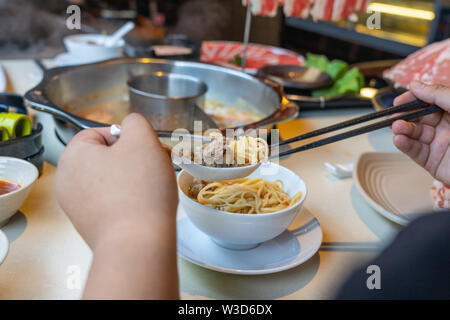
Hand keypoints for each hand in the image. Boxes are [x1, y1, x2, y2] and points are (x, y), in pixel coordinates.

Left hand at [56, 114, 178, 298]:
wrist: (137, 244)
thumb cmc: (139, 189)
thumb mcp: (142, 140)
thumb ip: (135, 122)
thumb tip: (131, 127)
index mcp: (73, 155)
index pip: (101, 133)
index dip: (129, 137)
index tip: (148, 149)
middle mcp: (67, 180)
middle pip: (106, 157)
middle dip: (135, 158)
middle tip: (158, 165)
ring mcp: (76, 206)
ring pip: (110, 179)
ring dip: (134, 177)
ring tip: (155, 186)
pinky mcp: (89, 225)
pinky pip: (110, 201)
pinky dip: (128, 199)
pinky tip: (145, 204)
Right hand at [392, 81, 449, 184]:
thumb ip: (439, 95)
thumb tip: (416, 85)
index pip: (430, 102)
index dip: (414, 99)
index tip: (400, 100)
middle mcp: (448, 128)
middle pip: (419, 118)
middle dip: (405, 116)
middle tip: (394, 115)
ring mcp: (440, 145)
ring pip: (414, 135)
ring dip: (403, 130)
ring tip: (397, 127)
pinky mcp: (433, 163)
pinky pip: (415, 152)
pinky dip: (404, 145)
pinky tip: (399, 139)